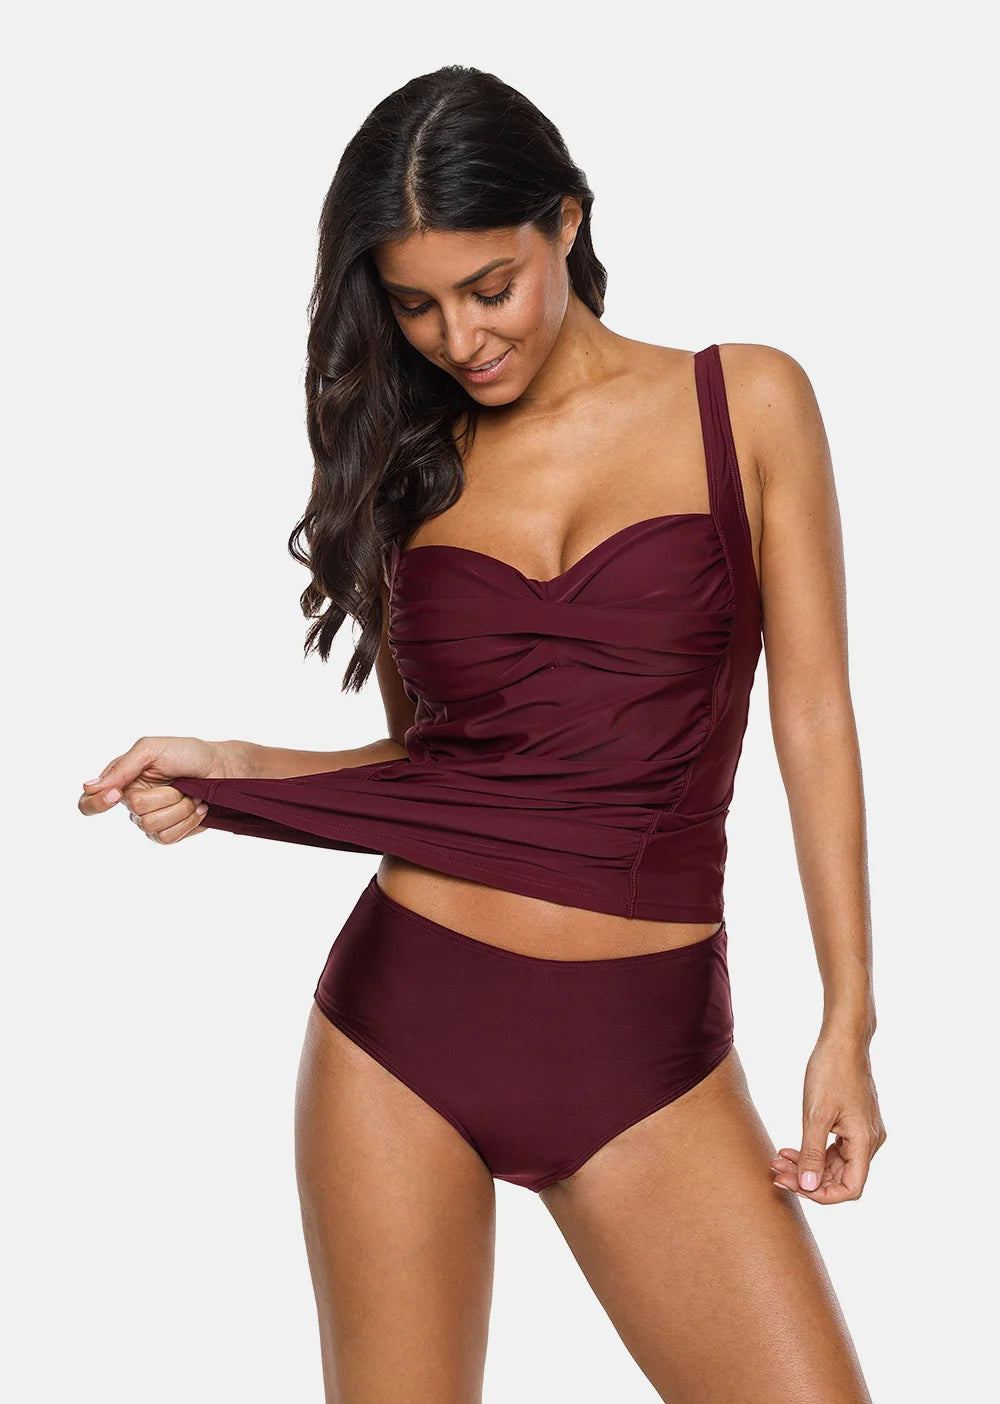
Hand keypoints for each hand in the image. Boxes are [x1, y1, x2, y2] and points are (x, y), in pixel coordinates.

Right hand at [78, 736, 232, 844]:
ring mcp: (150, 820)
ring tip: (190, 794)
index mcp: (122, 781)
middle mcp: (132, 803)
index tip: (117, 795)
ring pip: (152, 826)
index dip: (97, 804)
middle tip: (179, 782)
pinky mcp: (169, 833)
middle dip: (164, 795)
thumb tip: (88, 786)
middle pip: (135, 810)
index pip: (90, 802)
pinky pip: (167, 838)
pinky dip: (187, 821)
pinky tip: (197, 808)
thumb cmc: (188, 753)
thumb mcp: (151, 749)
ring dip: (179, 808)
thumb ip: (121, 767)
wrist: (223, 768)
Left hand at [769, 1031, 886, 1202]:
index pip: (850, 1188)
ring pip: (835, 1163)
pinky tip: (790, 1149)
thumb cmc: (830, 1071)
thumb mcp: (816, 1115)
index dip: (822, 1194)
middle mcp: (869, 1141)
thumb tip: (809, 1187)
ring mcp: (862, 1132)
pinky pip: (835, 1148)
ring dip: (807, 1165)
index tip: (794, 1185)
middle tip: (776, 1172)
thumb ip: (813, 1153)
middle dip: (808, 1178)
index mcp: (865, 1142)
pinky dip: (813, 1151)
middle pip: (840, 1177)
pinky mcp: (853, 1123)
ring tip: (778, 1160)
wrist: (842, 1040)